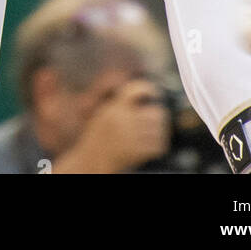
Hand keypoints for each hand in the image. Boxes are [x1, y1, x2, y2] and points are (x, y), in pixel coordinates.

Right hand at [53, 79, 170, 174]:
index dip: (148, 88)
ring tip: (152, 133)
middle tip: (155, 118)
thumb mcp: (104, 114)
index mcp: (115, 108)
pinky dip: (157, 146)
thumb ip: (119, 105)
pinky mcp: (136, 153)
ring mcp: (130, 137)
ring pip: (159, 130)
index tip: (154, 92)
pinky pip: (157, 147)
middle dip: (157, 116)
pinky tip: (151, 145)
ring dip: (158, 132)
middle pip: (155, 113)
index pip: (134, 90)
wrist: (92, 160)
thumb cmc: (98, 138)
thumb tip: (141, 95)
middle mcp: (123, 120)